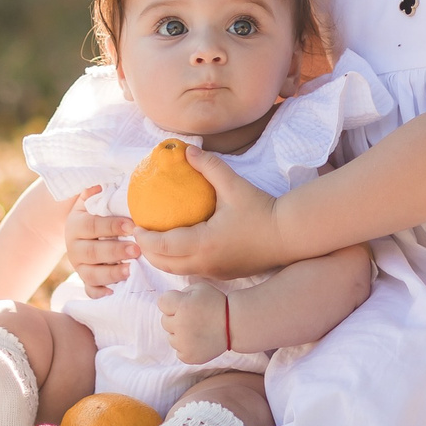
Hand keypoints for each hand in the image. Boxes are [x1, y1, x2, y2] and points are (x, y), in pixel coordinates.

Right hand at [64, 186, 136, 296]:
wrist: (78, 230)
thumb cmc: (95, 211)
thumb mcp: (91, 198)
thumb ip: (97, 191)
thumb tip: (101, 184)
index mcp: (76, 225)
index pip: (92, 226)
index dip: (111, 226)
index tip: (132, 226)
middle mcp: (74, 247)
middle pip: (92, 252)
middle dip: (115, 252)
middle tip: (137, 250)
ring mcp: (79, 266)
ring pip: (91, 274)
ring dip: (111, 274)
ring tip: (130, 271)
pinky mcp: (85, 280)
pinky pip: (89, 291)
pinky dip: (100, 293)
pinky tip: (113, 292)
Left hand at [137, 147, 283, 278]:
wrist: (289, 236)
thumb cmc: (261, 209)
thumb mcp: (233, 185)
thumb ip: (208, 166)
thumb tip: (186, 149)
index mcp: (203, 243)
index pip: (162, 246)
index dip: (145, 237)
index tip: (136, 224)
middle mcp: (205, 263)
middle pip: (164, 264)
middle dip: (147, 251)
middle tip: (140, 233)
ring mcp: (214, 273)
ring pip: (177, 271)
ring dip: (162, 259)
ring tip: (155, 241)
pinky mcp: (223, 276)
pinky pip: (192, 271)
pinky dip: (178, 262)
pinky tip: (179, 247)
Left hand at [156, 283, 228, 363]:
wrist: (233, 325)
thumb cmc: (216, 304)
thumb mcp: (200, 288)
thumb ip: (181, 293)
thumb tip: (170, 302)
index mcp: (182, 305)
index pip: (162, 303)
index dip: (171, 302)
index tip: (182, 304)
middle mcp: (180, 325)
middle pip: (165, 321)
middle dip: (176, 318)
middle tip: (193, 318)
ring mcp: (183, 343)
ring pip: (171, 338)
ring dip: (180, 334)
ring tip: (197, 330)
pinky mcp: (188, 356)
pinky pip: (178, 352)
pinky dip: (186, 347)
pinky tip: (198, 341)